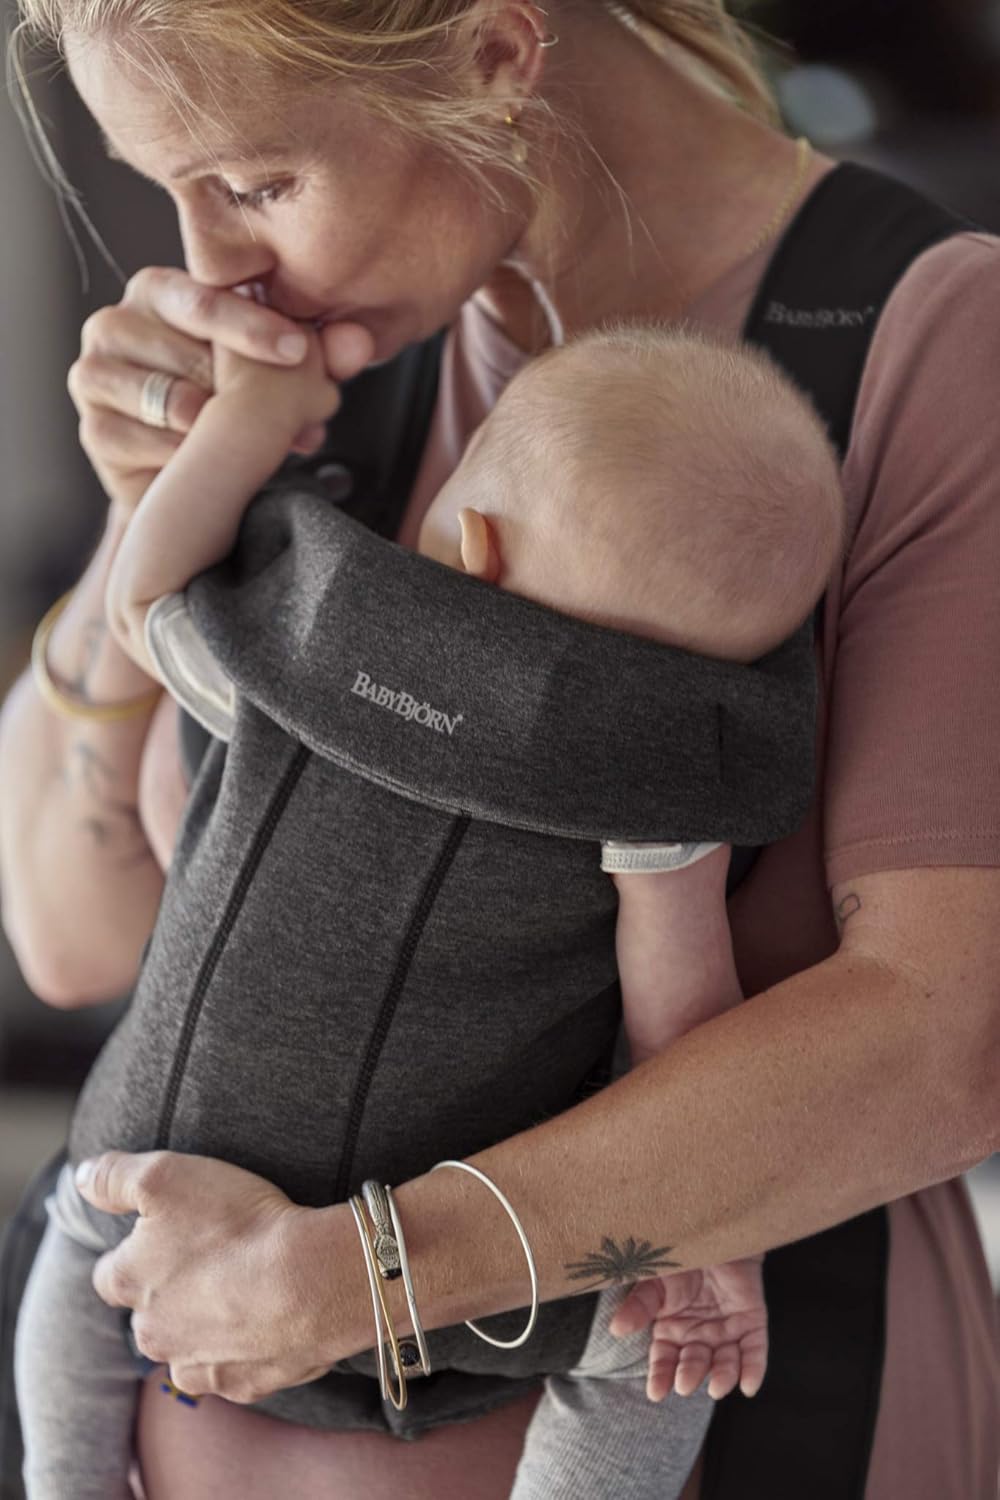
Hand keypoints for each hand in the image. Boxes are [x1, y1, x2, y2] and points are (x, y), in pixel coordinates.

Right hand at [68, 266, 373, 517]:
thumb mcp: (282, 376)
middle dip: (246, 391)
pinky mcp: (93, 429)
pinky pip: (149, 442)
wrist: (185, 481)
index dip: (252, 326)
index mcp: (159, 291)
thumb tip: (360, 342)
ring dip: (219, 429)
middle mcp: (114, 322)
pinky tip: (207, 466)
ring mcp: (94, 374)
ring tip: (252, 447)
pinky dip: (187, 457)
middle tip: (296, 422)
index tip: (298, 351)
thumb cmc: (231, 407)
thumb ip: (322, 354)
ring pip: (169, 399)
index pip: (204, 298)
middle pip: (188, 353)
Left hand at [74, 1150, 337, 1403]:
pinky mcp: (240, 1385)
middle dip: (170, 1293)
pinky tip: (266, 1320)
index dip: (135, 1253)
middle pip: (148, 1315)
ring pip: (185, 1348)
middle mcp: (152, 1333)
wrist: (309, 1281)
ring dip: (203, 1326)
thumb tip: (81, 1179)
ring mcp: (196, 1364)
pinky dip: (242, 1350)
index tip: (166, 1235)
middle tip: (212, 1259)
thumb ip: (114, 1177)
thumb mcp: (166, 1175)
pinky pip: (230, 1370)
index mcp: (129, 1283)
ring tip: (242, 1290)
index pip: (109, 1274)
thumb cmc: (236, 1223)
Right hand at [608, 1254, 767, 1401]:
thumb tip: (616, 1329)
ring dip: (722, 1377)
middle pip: (694, 1364)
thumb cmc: (681, 1257)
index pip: (665, 1360)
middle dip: (690, 1375)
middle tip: (685, 1384)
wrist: (713, 1230)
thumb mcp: (655, 1281)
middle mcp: (699, 1336)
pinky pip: (754, 1350)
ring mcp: (727, 1330)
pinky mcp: (752, 1320)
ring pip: (725, 1362)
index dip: (660, 1377)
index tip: (656, 1393)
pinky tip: (748, 1386)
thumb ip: (639, 1306)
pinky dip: (753, 1369)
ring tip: (716, 1387)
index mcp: (673, 1330)